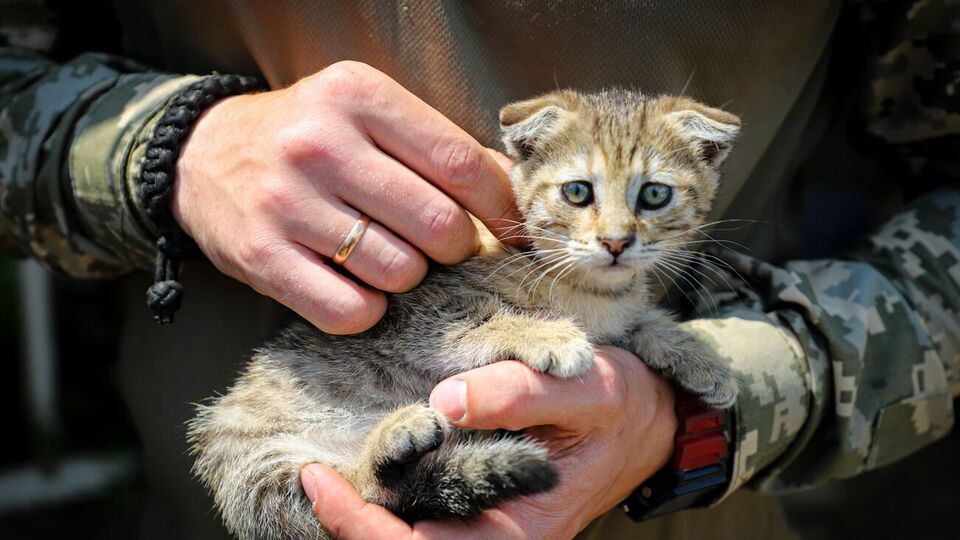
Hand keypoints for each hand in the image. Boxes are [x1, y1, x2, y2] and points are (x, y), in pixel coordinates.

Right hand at [172, 61, 518, 333]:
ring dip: (410, 276)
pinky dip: (369, 309)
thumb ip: (439, 145)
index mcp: (358, 96)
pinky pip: (351, 311)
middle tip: (441, 244)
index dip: (500, 207)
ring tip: (388, 256)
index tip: (510, 228)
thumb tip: (514, 188)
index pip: (460, 163)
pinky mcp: (261, 256)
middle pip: (438, 225)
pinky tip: (358, 285)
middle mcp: (320, 144)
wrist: (202, 155)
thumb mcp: (368, 113)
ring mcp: (286, 203)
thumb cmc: (309, 137)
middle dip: (456, 247)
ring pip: (399, 271)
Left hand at [300, 346, 676, 538]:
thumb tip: (446, 401)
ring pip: (410, 537)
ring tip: (328, 471)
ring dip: (365, 513)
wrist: (647, 419)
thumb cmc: (618, 406)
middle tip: (311, 473)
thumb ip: (521, 393)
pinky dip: (390, 496)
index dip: (360, 524)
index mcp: (520, 532)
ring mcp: (488, 526)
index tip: (318, 479)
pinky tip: (370, 462)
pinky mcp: (482, 507)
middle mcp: (497, 538)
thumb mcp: (585, 390)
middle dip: (350, 524)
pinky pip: (425, 515)